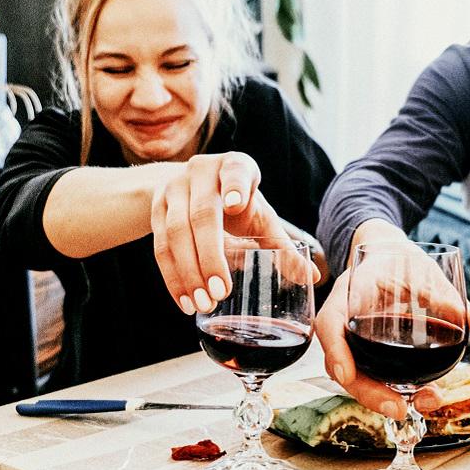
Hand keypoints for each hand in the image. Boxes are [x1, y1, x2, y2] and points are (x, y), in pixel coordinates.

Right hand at [150, 152, 318, 313]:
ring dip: (188, 272)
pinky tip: (184, 301)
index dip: (234, 187)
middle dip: (210, 255)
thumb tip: (313, 277)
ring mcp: (174, 189)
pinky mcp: (156, 209)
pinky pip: (159, 247)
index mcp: (235, 166)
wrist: (190, 185)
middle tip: (221, 291)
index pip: (235, 172)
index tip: (235, 205)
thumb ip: (283, 247)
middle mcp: (201, 172)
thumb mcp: (261, 217)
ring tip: (203, 303)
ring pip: (175, 233)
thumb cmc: (237, 202)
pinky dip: (172, 277)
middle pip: (202, 213)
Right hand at [314, 264, 469, 420]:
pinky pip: (375, 375)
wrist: (389, 254)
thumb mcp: (416, 268)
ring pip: (358, 377)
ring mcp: (355, 342)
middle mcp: (344, 324)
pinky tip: (424, 395)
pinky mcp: (370, 352)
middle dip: (368, 392)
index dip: (336, 352)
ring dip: (384, 398)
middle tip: (397, 409)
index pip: (329, 326)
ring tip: (424, 403)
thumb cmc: (397, 257)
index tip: (347, 374)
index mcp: (345, 296)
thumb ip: (440, 292)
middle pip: (342, 365)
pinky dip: (396, 390)